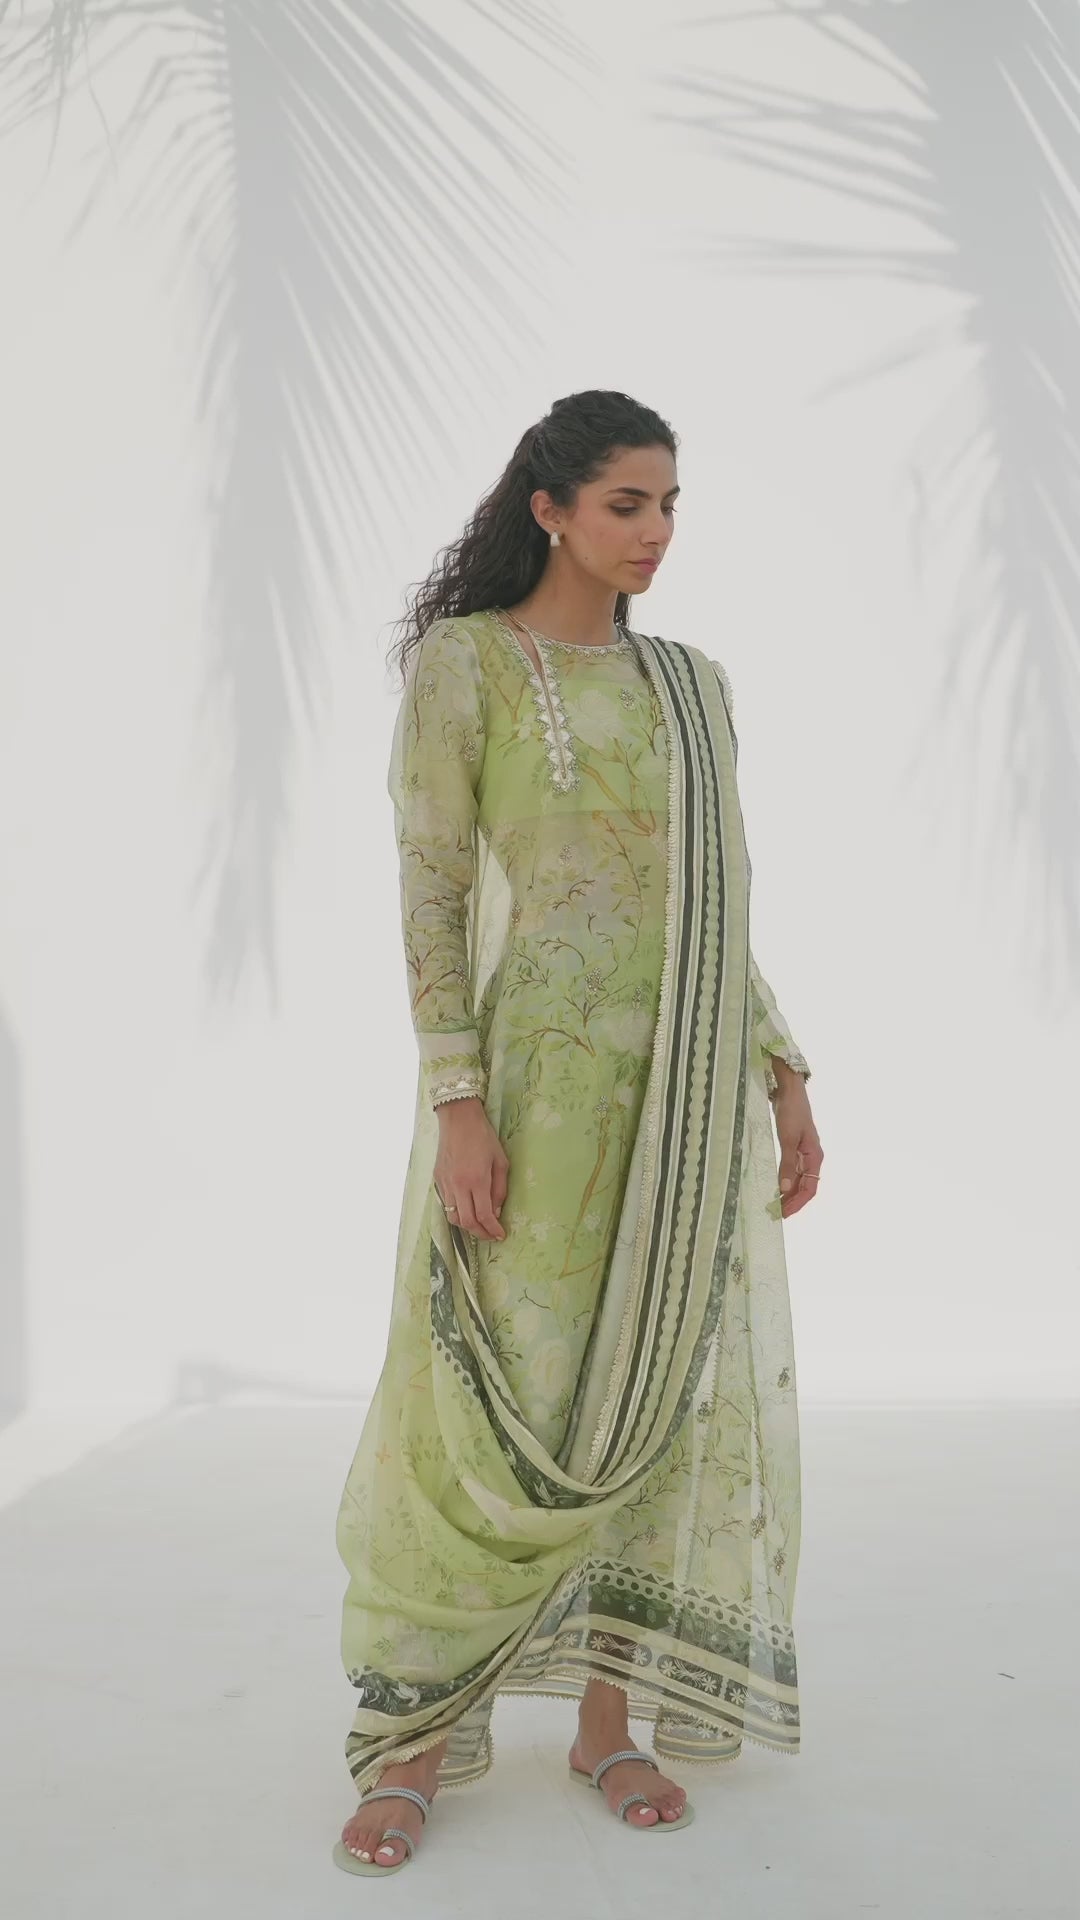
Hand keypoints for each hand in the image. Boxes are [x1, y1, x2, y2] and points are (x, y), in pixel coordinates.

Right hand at [433, 1099, 508, 1240]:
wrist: (458, 1119)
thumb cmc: (483, 1137)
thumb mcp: (500, 1161)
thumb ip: (499, 1189)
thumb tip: (496, 1212)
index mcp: (476, 1180)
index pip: (484, 1215)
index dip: (493, 1229)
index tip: (501, 1235)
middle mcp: (458, 1185)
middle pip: (466, 1222)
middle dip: (480, 1233)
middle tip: (491, 1235)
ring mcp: (445, 1183)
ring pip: (453, 1217)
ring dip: (467, 1225)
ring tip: (479, 1225)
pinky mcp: (437, 1179)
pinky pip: (446, 1204)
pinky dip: (457, 1212)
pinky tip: (467, 1209)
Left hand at [772, 1079, 822, 1218]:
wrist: (790, 1092)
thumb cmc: (792, 1113)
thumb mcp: (788, 1139)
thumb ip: (787, 1164)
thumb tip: (785, 1188)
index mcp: (815, 1157)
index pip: (810, 1189)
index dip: (797, 1203)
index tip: (784, 1214)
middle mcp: (812, 1159)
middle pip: (804, 1187)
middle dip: (792, 1202)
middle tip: (775, 1214)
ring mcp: (804, 1154)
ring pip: (798, 1181)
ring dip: (788, 1194)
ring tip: (774, 1205)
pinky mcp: (794, 1149)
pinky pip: (792, 1171)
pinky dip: (784, 1181)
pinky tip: (775, 1187)